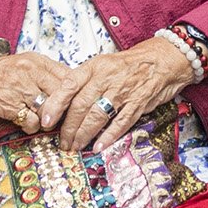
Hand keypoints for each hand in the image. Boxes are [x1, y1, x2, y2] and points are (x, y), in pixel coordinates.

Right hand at [0, 54, 75, 134]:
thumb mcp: (22, 67)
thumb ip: (46, 76)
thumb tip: (72, 90)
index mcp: (36, 61)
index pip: (70, 77)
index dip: (76, 95)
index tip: (76, 105)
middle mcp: (30, 72)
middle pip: (64, 95)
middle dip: (65, 111)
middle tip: (61, 118)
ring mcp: (20, 88)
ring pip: (50, 110)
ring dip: (47, 120)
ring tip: (40, 120)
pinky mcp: (9, 105)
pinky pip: (32, 122)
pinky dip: (31, 127)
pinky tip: (23, 122)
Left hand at [51, 39, 195, 153]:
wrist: (162, 60)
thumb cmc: (128, 65)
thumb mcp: (102, 65)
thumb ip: (83, 82)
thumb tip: (61, 104)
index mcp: (94, 67)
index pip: (69, 86)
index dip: (56, 105)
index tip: (46, 121)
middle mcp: (107, 78)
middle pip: (81, 105)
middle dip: (69, 128)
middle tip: (63, 142)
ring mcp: (123, 91)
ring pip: (98, 116)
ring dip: (84, 134)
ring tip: (76, 146)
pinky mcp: (138, 103)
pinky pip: (121, 122)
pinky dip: (108, 136)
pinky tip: (98, 146)